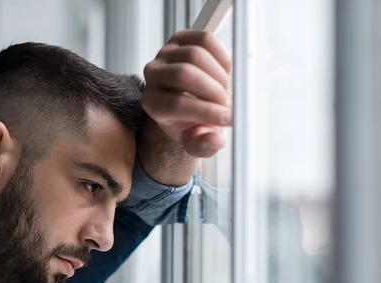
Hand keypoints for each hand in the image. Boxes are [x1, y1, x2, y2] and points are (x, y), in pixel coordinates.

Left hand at [141, 30, 231, 157]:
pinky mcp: (180, 38)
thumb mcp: (196, 141)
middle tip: (228, 104)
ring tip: (225, 91)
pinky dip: (221, 56)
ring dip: (219, 75)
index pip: (176, 104)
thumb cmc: (190, 122)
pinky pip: (204, 39)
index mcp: (152, 103)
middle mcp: (152, 75)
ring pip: (196, 55)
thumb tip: (213, 140)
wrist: (187, 102)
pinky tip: (223, 73)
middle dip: (214, 91)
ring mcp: (165, 54)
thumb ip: (203, 146)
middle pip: (185, 74)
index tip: (228, 118)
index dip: (206, 111)